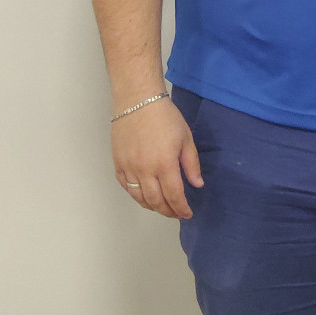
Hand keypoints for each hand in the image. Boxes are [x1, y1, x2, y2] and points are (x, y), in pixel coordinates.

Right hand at [112, 97, 203, 217]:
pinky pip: (125, 186)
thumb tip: (197, 184)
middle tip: (175, 213)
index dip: (181, 208)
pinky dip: (135, 195)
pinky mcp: (118, 163)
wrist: (138, 100)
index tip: (187, 213)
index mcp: (165, 164)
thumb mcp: (186, 138)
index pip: (174, 196)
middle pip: (156, 201)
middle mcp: (145, 170)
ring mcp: (129, 168)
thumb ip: (191, 164)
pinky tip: (143, 195)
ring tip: (161, 207)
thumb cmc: (165, 116)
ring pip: (139, 197)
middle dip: (167, 211)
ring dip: (151, 206)